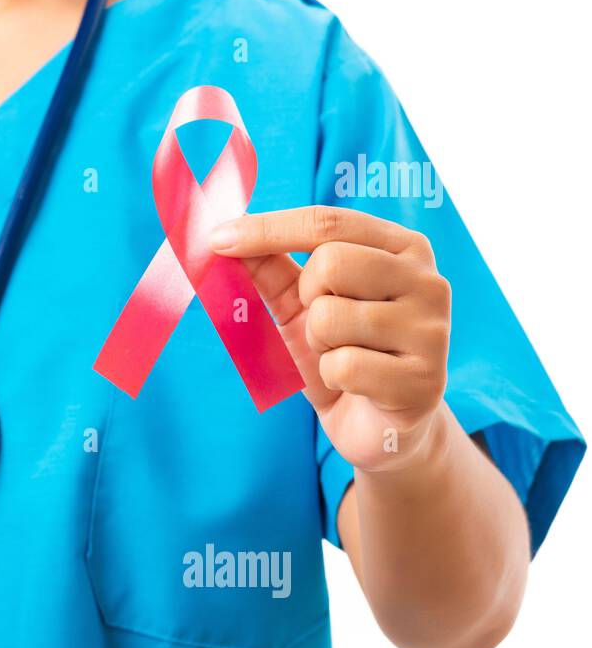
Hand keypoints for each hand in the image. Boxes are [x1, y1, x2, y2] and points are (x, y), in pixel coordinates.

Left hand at [209, 205, 450, 471]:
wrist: (377, 424)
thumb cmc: (341, 352)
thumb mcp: (298, 306)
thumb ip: (269, 268)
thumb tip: (223, 237)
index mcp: (401, 248)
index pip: (327, 223)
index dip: (267, 229)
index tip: (215, 240)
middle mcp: (428, 280)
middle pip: (329, 263)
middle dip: (307, 300)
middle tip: (323, 325)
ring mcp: (432, 330)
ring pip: (331, 317)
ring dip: (319, 344)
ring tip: (344, 355)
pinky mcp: (425, 381)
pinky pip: (344, 366)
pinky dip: (333, 378)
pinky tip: (356, 385)